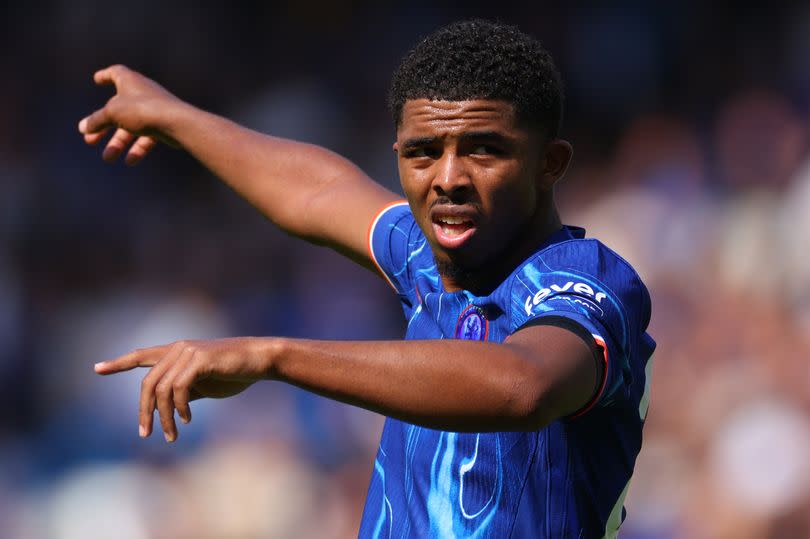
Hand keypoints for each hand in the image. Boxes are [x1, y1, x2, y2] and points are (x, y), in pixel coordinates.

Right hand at [78, 64, 182, 164]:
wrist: (177, 122)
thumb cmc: (142, 109)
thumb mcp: (112, 113)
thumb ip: (97, 120)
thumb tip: (82, 127)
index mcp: (130, 81)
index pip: (115, 73)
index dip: (105, 75)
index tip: (97, 79)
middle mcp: (143, 93)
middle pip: (118, 110)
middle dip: (103, 127)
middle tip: (89, 141)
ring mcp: (154, 109)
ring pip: (132, 127)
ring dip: (118, 143)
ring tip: (108, 158)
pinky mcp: (164, 125)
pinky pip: (148, 137)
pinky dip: (138, 148)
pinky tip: (130, 161)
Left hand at [95, 337, 274, 441]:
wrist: (259, 360)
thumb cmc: (234, 373)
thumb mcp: (203, 384)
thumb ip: (183, 391)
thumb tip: (164, 407)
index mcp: (176, 352)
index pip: (141, 355)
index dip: (119, 363)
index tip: (97, 368)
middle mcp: (178, 349)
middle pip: (147, 384)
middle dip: (144, 412)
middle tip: (145, 434)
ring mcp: (188, 352)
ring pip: (162, 390)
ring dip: (165, 417)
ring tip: (173, 435)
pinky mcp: (199, 360)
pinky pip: (179, 389)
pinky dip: (180, 408)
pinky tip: (187, 419)